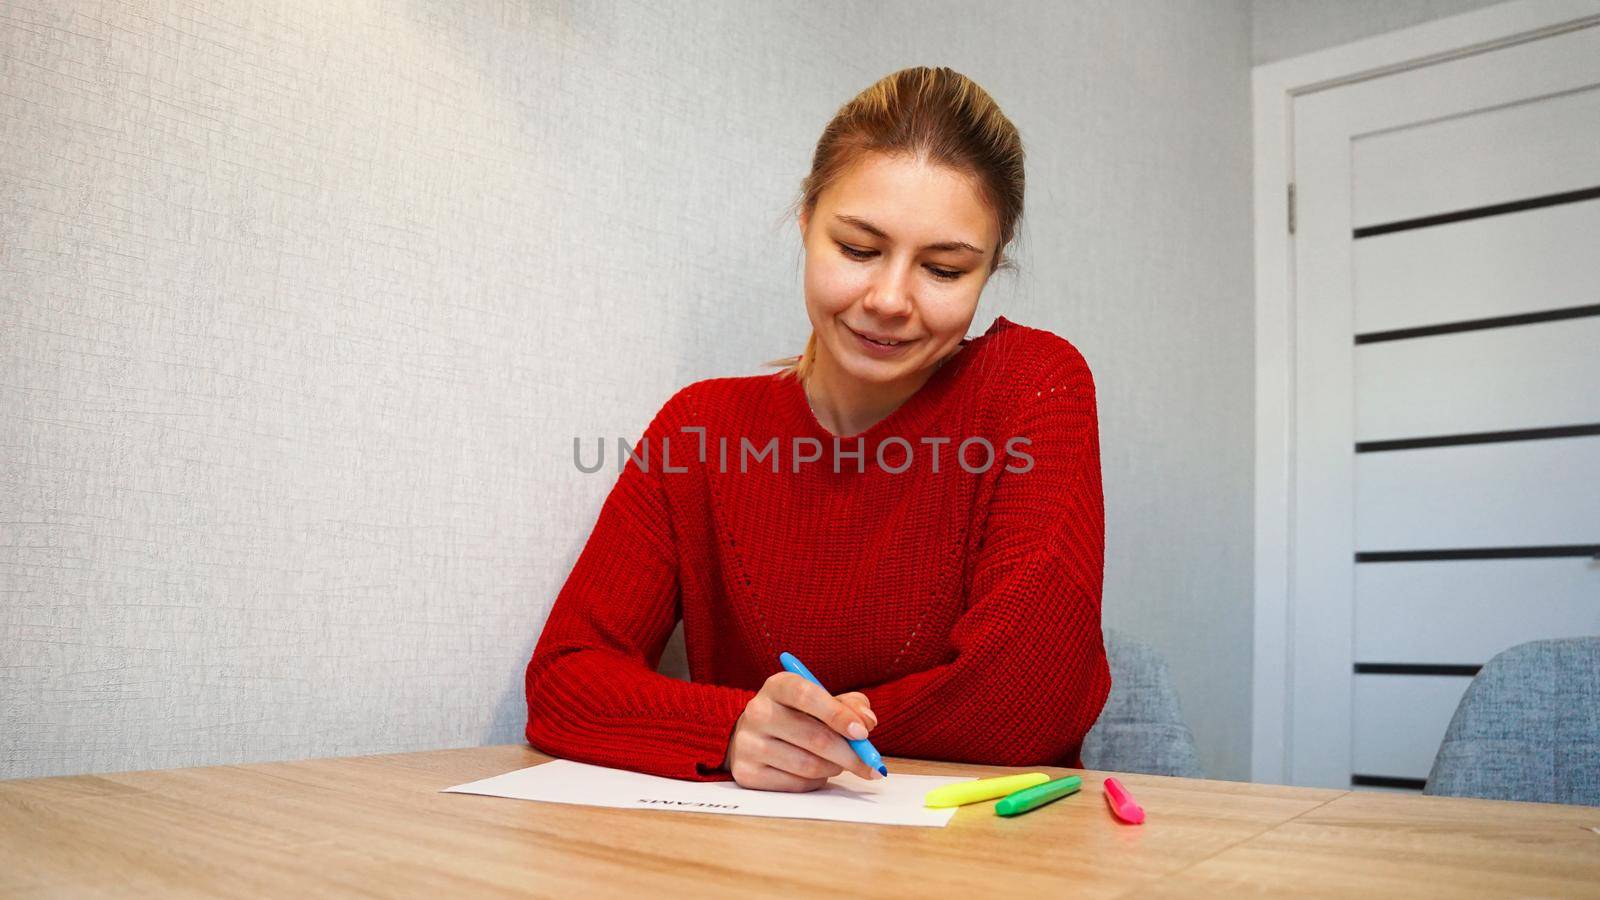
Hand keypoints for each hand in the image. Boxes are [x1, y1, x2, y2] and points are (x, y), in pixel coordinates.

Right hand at [723, 672, 880, 791]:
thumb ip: (850, 705)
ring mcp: (748, 744)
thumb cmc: (797, 716)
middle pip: (814, 737)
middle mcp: (758, 712)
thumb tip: (868, 722)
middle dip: (850, 754)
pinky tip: (815, 773)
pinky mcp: (746, 773)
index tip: (863, 733)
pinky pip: (796, 784)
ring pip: (808, 765)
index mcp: (777, 686)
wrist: (753, 736)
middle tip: (870, 764)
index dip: (838, 714)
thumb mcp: (823, 701)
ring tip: (837, 763)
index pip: (807, 695)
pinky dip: (816, 781)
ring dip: (834, 768)